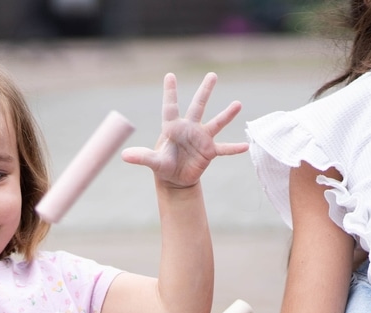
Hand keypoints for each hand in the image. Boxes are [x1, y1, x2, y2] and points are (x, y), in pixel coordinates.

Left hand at [121, 72, 246, 188]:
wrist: (175, 178)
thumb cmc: (163, 166)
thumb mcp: (153, 161)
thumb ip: (141, 156)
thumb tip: (124, 156)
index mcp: (173, 128)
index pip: (170, 106)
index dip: (170, 92)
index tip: (169, 75)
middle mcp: (189, 128)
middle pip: (197, 106)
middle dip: (205, 91)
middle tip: (212, 75)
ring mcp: (201, 138)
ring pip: (216, 123)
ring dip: (226, 115)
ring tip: (238, 104)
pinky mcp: (210, 151)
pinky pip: (224, 148)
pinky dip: (234, 148)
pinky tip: (246, 146)